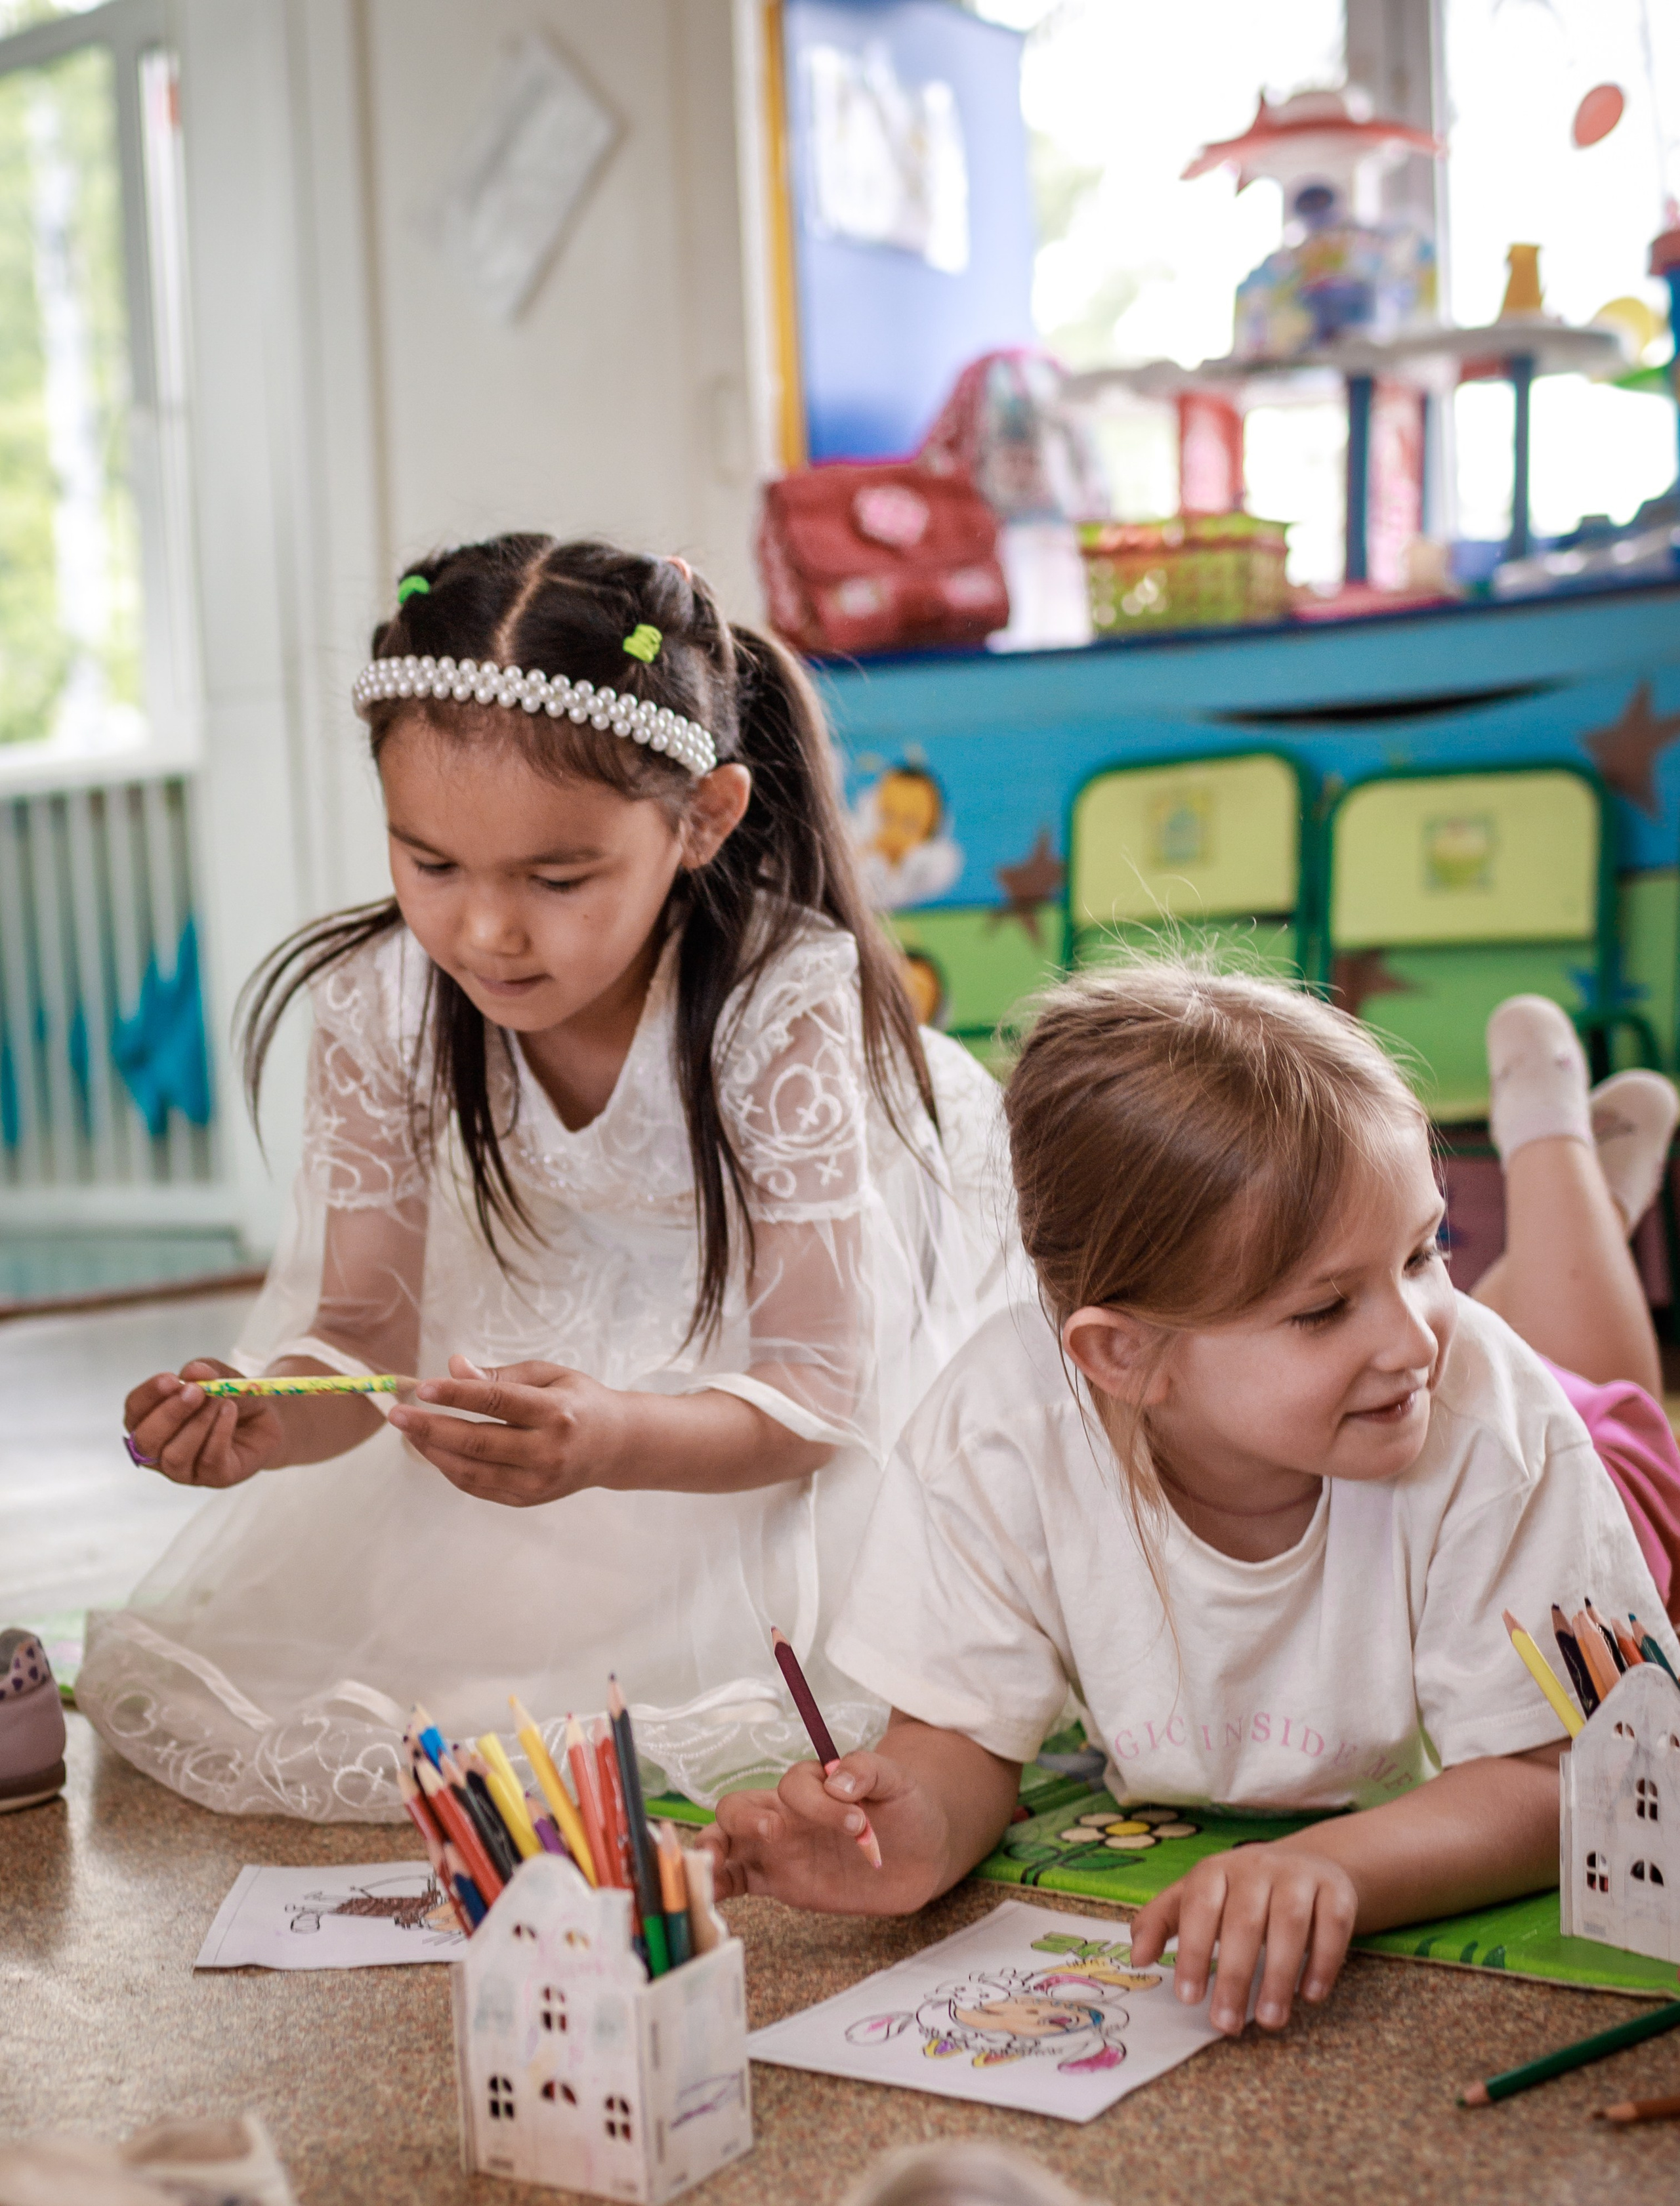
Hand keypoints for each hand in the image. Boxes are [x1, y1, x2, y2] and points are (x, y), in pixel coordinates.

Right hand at [122, 1360, 283, 1488]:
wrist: (267, 1419)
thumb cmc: (231, 1398)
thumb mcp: (219, 1376)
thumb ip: (205, 1372)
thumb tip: (192, 1371)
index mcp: (150, 1423)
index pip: (134, 1412)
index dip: (148, 1396)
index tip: (170, 1378)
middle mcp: (160, 1451)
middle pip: (146, 1440)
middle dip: (170, 1413)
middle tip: (196, 1391)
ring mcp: (185, 1470)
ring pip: (175, 1456)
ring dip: (198, 1423)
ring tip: (220, 1400)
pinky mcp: (214, 1478)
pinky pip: (209, 1460)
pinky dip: (220, 1432)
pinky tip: (230, 1412)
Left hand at [388, 1357, 629, 1505]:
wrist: (615, 1446)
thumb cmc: (577, 1401)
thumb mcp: (548, 1376)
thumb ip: (499, 1376)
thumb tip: (453, 1367)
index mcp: (556, 1412)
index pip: (496, 1402)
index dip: (455, 1395)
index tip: (422, 1387)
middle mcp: (548, 1450)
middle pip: (477, 1441)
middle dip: (430, 1428)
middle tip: (397, 1414)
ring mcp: (538, 1481)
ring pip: (472, 1471)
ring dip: (433, 1452)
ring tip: (409, 1432)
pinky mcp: (528, 1499)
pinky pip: (478, 1487)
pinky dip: (450, 1469)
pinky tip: (433, 1450)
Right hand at [702, 1748, 952, 1914]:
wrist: (923, 1853)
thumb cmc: (906, 1807)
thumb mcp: (897, 1780)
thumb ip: (868, 1769)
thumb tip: (837, 1782)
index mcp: (812, 1785)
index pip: (794, 1785)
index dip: (820, 1802)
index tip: (859, 1822)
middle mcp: (787, 1814)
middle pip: (739, 1806)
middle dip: (745, 1817)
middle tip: (775, 1830)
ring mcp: (779, 1850)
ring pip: (728, 1842)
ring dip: (713, 1849)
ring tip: (712, 1863)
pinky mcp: (782, 1882)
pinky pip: (740, 1881)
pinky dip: (719, 1885)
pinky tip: (708, 1894)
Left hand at [1129, 1842, 1357, 2034]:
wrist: (1303, 1863)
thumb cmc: (1236, 1893)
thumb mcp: (1193, 1899)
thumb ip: (1160, 1923)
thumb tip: (1136, 1959)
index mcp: (1216, 1870)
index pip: (1199, 1905)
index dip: (1192, 1950)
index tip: (1187, 1998)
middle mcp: (1257, 1866)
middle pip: (1244, 1920)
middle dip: (1233, 1975)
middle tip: (1225, 2024)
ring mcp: (1299, 1875)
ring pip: (1290, 1922)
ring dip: (1278, 1975)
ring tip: (1268, 2020)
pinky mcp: (1336, 1890)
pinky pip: (1333, 1923)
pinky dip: (1323, 1960)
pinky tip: (1310, 1995)